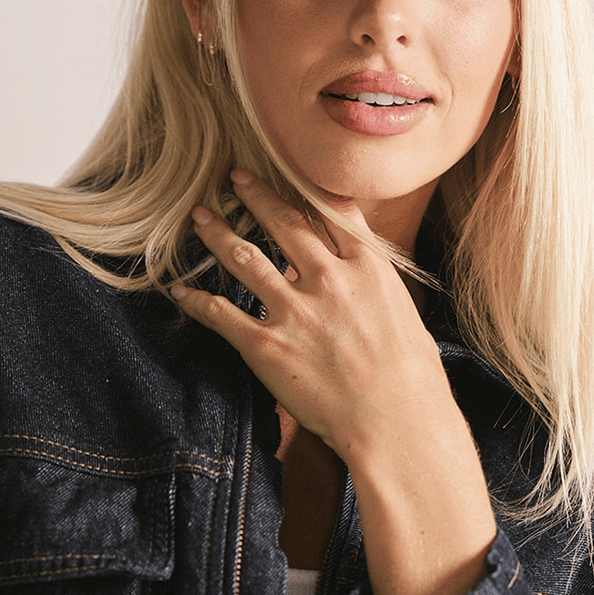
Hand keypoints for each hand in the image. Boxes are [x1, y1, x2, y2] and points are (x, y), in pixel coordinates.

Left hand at [173, 169, 451, 459]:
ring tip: (200, 218)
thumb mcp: (404, 311)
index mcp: (366, 267)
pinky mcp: (268, 346)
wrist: (399, 424)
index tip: (286, 170)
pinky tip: (179, 291)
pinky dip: (197, 301)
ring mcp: (296, 311)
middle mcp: (329, 278)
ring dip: (218, 234)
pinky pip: (222, 314)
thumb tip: (359, 272)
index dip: (304, 186)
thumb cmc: (414, 378)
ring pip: (245, 257)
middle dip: (255, 195)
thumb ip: (373, 284)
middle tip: (235, 179)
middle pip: (283, 222)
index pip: (331, 211)